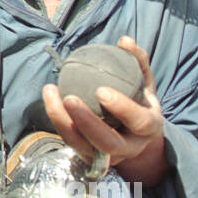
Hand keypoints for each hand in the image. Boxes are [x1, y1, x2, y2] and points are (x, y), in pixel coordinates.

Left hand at [42, 36, 167, 186]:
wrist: (137, 137)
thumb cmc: (140, 103)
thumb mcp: (145, 84)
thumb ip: (138, 62)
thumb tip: (125, 41)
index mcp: (147, 129)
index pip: (138, 122)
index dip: (122, 108)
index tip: (101, 91)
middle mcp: (128, 147)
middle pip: (107, 143)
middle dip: (86, 122)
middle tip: (69, 98)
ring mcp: (107, 156)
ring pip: (82, 146)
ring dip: (62, 121)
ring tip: (50, 92)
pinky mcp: (87, 156)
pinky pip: (69, 141)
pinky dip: (57, 120)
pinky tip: (50, 96)